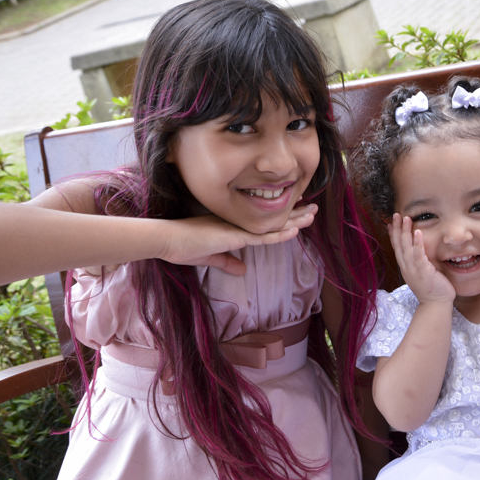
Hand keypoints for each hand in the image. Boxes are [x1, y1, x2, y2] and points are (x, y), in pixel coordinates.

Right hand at [157, 204, 316, 275]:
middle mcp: (239, 224)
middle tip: (312, 208)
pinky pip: (262, 237)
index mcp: (234, 227)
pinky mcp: (234, 237)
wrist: (167, 240)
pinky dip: (279, 234)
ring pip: (272, 225)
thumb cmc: (183, 247)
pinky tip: (295, 230)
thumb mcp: (210, 258)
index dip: (281, 218)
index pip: (263, 223)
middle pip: (272, 220)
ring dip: (294, 220)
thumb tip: (243, 271)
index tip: (297, 212)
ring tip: (312, 213)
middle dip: (294, 214)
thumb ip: (227, 263)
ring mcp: (238, 229)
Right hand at [389, 213, 454, 305]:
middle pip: (399, 245)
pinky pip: (418, 254)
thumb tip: (420, 254)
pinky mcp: (423, 271)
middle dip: (397, 228)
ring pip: (406, 247)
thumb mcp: (423, 274)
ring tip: (405, 218)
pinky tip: (417, 232)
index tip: (391, 223)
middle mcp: (407, 268)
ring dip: (405, 232)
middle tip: (396, 214)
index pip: (397, 248)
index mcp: (406, 268)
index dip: (394, 235)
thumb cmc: (433, 290)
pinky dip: (417, 243)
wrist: (436, 305)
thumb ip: (419, 263)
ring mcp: (413, 270)